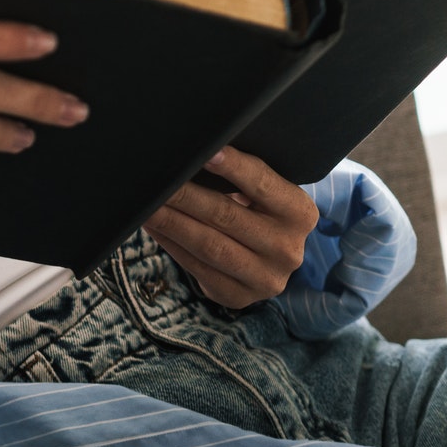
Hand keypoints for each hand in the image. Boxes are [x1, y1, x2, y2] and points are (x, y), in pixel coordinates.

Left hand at [142, 147, 319, 308]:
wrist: (269, 259)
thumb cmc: (259, 210)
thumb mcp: (266, 193)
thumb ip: (244, 175)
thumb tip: (199, 149)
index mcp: (300, 214)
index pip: (262, 183)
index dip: (233, 167)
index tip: (204, 152)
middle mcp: (288, 250)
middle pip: (227, 216)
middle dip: (186, 195)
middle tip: (157, 179)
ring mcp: (265, 278)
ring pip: (208, 245)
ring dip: (171, 222)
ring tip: (146, 204)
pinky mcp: (239, 296)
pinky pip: (197, 268)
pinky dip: (171, 244)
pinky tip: (154, 227)